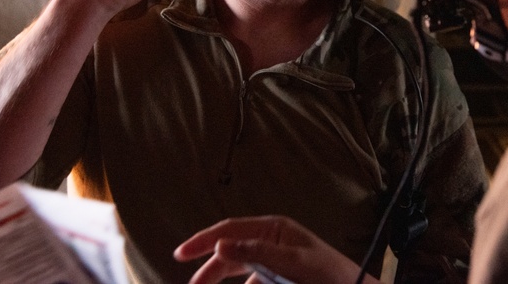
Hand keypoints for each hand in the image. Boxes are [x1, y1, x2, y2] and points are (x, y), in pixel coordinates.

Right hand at [175, 216, 378, 283]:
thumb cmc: (327, 275)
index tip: (180, 254)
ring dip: (221, 279)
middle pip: (230, 253)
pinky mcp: (278, 277)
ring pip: (238, 270)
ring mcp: (274, 260)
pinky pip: (252, 280)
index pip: (230, 230)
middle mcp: (271, 241)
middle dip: (209, 270)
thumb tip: (220, 245)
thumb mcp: (291, 264)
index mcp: (273, 229)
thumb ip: (255, 254)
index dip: (204, 241)